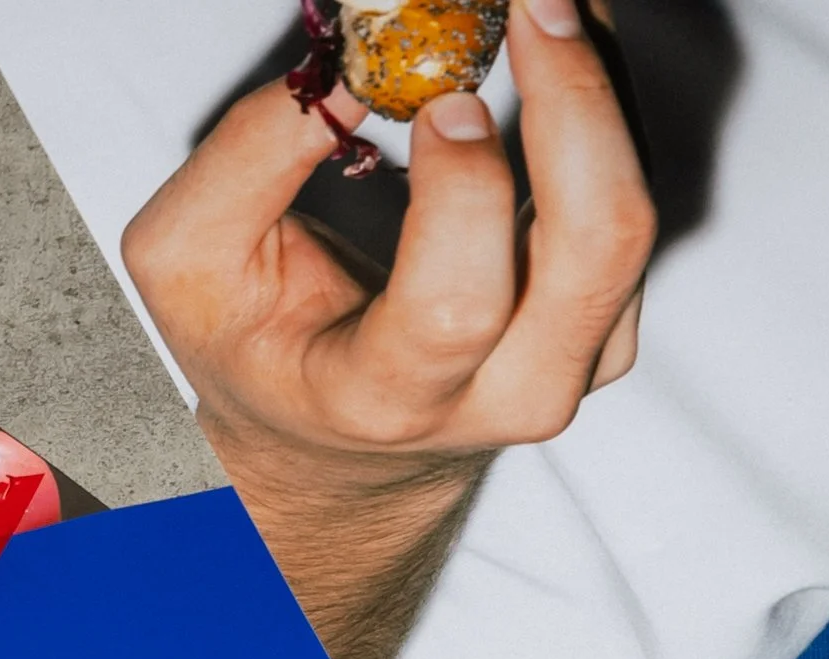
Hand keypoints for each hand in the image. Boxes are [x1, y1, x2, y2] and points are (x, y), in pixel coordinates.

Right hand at [123, 0, 653, 658]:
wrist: (343, 445)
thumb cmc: (266, 349)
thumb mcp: (195, 263)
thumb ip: (250, 158)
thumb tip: (348, 61)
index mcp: (389, 395)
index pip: (458, 305)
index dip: (468, 190)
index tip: (443, 93)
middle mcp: (502, 394)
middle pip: (594, 253)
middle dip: (577, 102)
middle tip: (532, 1)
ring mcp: (571, 364)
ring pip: (629, 221)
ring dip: (598, 87)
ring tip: (541, 3)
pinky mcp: (608, 326)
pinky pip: (633, 202)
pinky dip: (606, 108)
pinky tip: (559, 44)